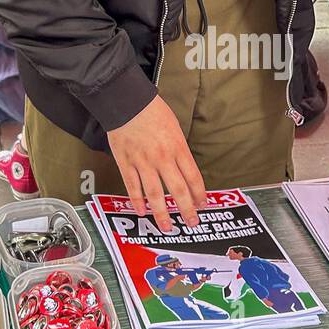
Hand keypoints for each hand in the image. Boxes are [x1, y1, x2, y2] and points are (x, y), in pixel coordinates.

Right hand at [106, 96, 206, 231]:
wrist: (127, 102)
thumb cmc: (152, 111)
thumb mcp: (175, 128)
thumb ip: (179, 150)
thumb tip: (184, 169)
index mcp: (178, 148)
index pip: (193, 177)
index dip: (200, 194)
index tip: (203, 204)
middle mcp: (162, 158)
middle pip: (178, 191)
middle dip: (187, 210)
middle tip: (192, 223)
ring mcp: (143, 163)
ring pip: (155, 195)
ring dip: (162, 214)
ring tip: (167, 227)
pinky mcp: (126, 163)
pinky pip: (133, 187)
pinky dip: (137, 202)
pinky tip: (142, 211)